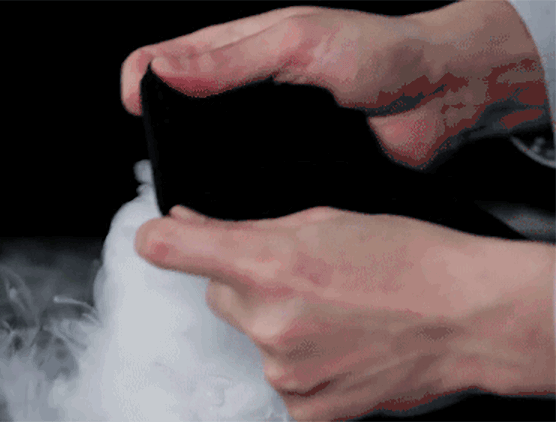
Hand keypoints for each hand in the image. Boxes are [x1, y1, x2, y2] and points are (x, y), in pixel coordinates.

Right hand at [121, 1, 546, 168]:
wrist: (438, 99)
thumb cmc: (382, 53)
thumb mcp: (300, 41)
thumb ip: (232, 58)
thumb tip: (166, 70)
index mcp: (241, 49)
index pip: (168, 59)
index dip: (141, 79)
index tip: (136, 104)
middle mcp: (247, 91)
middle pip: (180, 110)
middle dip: (160, 127)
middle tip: (157, 145)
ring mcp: (264, 132)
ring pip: (208, 152)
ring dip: (194, 164)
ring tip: (187, 177)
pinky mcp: (285, 166)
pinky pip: (246, 182)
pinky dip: (232, 191)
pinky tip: (233, 196)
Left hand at [134, 205, 554, 420]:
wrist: (468, 316)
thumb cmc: (409, 260)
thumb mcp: (323, 220)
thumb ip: (245, 227)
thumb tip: (190, 224)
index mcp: (270, 263)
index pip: (169, 249)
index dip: (158, 240)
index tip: (158, 238)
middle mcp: (269, 322)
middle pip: (219, 295)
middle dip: (248, 284)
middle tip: (303, 279)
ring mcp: (285, 372)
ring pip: (251, 336)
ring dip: (277, 324)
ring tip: (334, 313)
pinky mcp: (307, 410)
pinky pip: (280, 379)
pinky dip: (300, 363)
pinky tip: (338, 347)